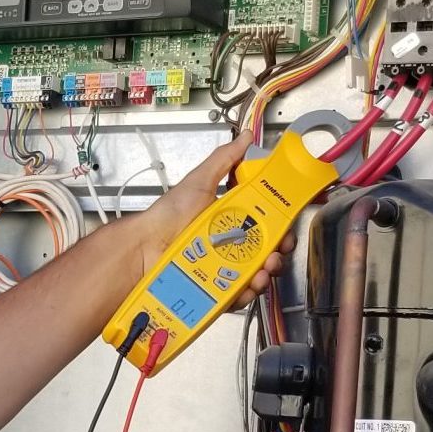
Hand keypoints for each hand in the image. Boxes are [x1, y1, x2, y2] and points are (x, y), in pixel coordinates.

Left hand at [125, 133, 288, 296]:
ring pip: (258, 273)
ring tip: (263, 270)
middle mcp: (231, 242)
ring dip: (268, 272)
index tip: (286, 226)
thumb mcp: (200, 181)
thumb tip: (245, 138)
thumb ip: (224, 160)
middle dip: (278, 251)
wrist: (145, 247)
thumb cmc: (169, 215)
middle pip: (267, 249)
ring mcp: (224, 266)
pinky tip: (249, 285)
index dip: (280, 225)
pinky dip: (249, 292)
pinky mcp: (217, 288)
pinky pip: (240, 293)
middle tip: (277, 251)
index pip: (266, 221)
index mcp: (231, 217)